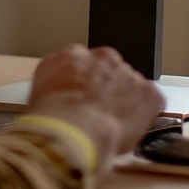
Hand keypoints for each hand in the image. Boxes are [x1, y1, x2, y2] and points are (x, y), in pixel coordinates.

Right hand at [26, 45, 164, 164]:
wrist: (72, 132)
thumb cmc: (52, 121)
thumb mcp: (37, 93)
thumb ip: (55, 84)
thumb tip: (60, 93)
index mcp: (72, 56)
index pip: (83, 63)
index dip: (84, 83)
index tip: (83, 97)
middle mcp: (101, 59)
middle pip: (109, 71)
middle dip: (106, 89)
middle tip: (98, 112)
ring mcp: (127, 74)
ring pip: (130, 86)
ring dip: (126, 102)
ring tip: (113, 125)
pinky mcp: (148, 93)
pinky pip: (151, 100)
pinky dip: (146, 113)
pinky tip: (131, 127)